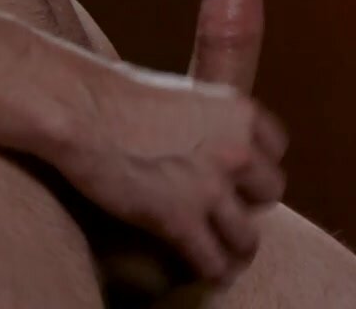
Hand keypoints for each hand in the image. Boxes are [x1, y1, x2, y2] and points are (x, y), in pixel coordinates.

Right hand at [58, 0, 286, 283]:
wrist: (78, 107)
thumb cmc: (116, 92)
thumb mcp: (182, 87)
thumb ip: (207, 110)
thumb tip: (204, 121)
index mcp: (241, 109)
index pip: (277, 147)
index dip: (258, 164)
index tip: (242, 176)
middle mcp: (236, 147)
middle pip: (270, 190)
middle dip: (250, 203)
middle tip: (227, 211)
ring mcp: (211, 186)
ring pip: (248, 234)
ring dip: (236, 245)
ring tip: (227, 254)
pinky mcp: (181, 219)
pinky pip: (213, 258)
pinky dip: (210, 268)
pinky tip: (203, 269)